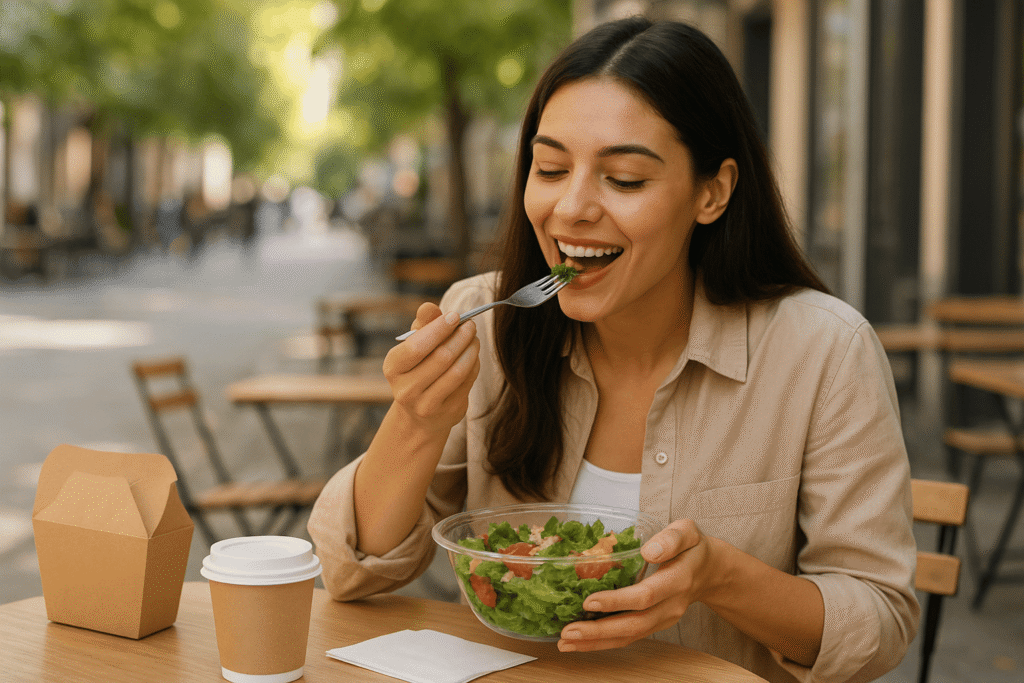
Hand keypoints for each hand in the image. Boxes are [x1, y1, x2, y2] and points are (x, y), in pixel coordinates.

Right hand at [382, 302, 480, 435]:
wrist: (420, 413)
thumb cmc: (418, 369)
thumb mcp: (415, 345)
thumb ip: (423, 325)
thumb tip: (428, 306)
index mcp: (393, 368)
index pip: (417, 346)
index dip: (439, 329)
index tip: (455, 315)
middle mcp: (406, 390)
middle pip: (441, 357)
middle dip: (460, 337)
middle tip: (470, 325)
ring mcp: (427, 405)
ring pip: (457, 372)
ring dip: (471, 350)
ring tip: (474, 339)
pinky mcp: (448, 412)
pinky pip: (467, 382)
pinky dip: (474, 365)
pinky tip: (473, 355)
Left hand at [557, 519, 718, 651]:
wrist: (710, 572)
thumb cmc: (692, 547)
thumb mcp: (688, 532)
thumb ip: (671, 538)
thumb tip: (649, 551)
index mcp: (678, 579)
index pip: (646, 596)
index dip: (617, 601)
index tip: (589, 601)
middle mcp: (671, 605)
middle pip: (634, 624)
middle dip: (599, 631)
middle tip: (568, 632)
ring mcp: (663, 619)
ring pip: (629, 636)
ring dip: (597, 642)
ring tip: (566, 643)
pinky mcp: (655, 625)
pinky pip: (629, 637)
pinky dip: (604, 643)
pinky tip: (580, 643)